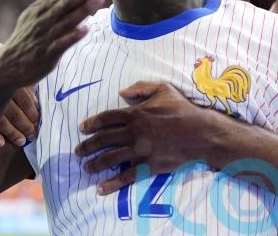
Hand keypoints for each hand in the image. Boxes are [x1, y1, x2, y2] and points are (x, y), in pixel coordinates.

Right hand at [0, 0, 107, 90]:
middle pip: (66, 3)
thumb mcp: (32, 14)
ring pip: (67, 21)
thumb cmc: (24, 38)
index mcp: (41, 9)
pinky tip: (86, 29)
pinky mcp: (47, 54)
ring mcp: (45, 37)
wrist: (6, 67)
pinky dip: (73, 36)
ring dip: (84, 9)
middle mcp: (43, 20)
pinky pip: (62, 43)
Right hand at [0, 26, 40, 146]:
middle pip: (16, 112)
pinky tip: (0, 143)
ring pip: (0, 119)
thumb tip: (39, 98)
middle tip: (33, 136)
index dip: (34, 115)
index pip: (27, 100)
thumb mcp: (7, 59)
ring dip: (12, 133)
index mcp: (10, 75)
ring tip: (21, 141)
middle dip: (26, 127)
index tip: (40, 125)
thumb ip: (23, 76)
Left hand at [74, 81, 211, 194]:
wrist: (199, 133)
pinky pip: (126, 176)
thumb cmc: (182, 109)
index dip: (92, 123)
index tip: (82, 128)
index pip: (107, 118)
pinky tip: (101, 188)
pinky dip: (112, 183)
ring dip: (95, 164)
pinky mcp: (147, 166)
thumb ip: (141, 88)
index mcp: (135, 113)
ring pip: (110, 158)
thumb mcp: (163, 89)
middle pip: (103, 139)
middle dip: (88, 146)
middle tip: (78, 151)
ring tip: (86, 168)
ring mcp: (139, 150)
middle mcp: (133, 132)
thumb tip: (121, 92)